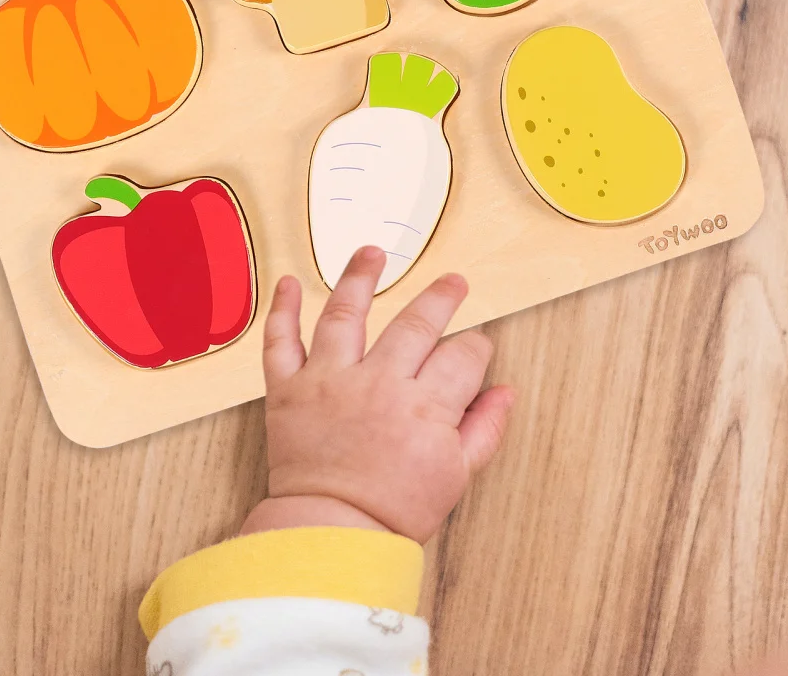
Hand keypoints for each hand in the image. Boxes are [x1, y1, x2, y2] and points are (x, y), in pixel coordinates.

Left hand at [240, 246, 514, 542]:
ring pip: (345, 314)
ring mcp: (330, 381)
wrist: (331, 535)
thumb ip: (484, 428)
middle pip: (415, 323)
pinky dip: (283, 311)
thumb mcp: (455, 476)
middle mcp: (378, 382)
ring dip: (360, 278)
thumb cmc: (393, 510)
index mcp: (423, 406)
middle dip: (440, 298)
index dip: (476, 347)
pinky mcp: (289, 390)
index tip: (478, 345)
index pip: (462, 356)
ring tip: (372, 253)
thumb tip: (506, 391)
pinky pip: (282, 342)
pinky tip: (289, 283)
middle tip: (452, 283)